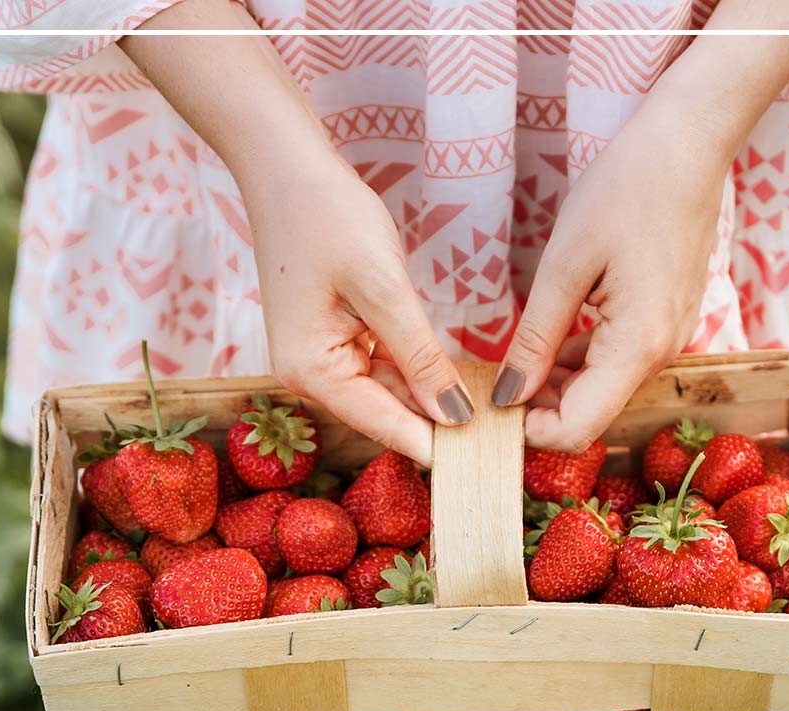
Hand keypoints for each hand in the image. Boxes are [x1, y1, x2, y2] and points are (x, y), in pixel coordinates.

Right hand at [120, 0, 471, 465]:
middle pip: (384, 415)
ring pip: (386, 393)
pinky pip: (379, 368)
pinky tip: (453, 379)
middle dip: (437, 425)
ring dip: (429, 400)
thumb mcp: (382, 287)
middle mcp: (308, 377)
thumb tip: (454, 416)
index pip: (384, 426)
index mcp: (311, 373)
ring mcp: (318, 359)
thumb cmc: (327, 217)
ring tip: (490, 417)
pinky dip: (414, 372)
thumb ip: (419, 356)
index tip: (487, 466)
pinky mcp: (331, 339)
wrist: (285, 166)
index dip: (436, 446)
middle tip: (502, 443)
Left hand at [490, 0, 788, 450]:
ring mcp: (668, 339)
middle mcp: (661, 355)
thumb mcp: (565, 265)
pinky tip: (549, 335)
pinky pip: (617, 360)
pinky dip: (580, 360)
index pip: (577, 431)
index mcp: (637, 348)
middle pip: (590, 415)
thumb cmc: (627, 190)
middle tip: (490, 379)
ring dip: (557, 384)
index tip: (490, 404)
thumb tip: (508, 396)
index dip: (529, 431)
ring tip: (511, 356)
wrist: (690, 144)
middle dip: (538, 408)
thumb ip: (536, 339)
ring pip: (602, 390)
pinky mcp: (666, 320)